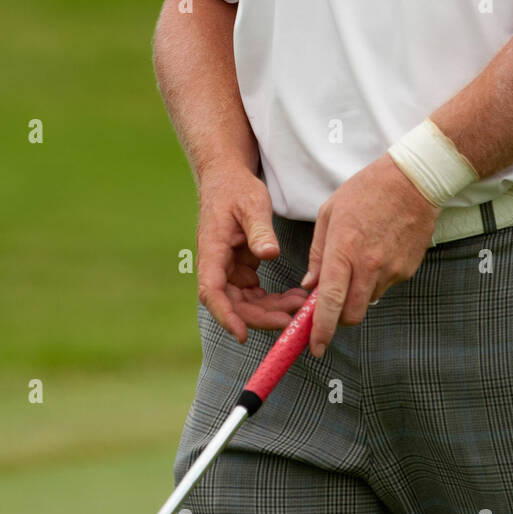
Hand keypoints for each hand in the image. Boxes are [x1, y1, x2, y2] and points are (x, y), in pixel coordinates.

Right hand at [196, 166, 308, 342]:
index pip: (212, 291)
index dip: (225, 315)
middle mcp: (216, 265)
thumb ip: (259, 230)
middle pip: (232, 303)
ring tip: (300, 306)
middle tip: (291, 319)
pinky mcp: (239, 270)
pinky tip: (294, 298)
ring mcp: (228, 270)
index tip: (242, 334)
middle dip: (260, 316)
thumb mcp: (252, 204)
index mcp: (212, 250)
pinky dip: (272, 300)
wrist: (227, 179)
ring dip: (270, 310)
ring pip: (245, 302)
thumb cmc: (236, 189)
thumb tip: (270, 253)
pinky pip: (254, 294)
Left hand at [301, 155, 438, 357]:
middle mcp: (369, 266)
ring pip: (368, 300)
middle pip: (352, 315)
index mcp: (344, 249)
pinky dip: (376, 279)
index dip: (321, 330)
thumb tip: (311, 285)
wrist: (414, 180)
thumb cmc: (367, 190)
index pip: (330, 302)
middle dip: (339, 318)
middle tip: (332, 303)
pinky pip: (386, 286)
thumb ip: (318, 253)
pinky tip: (378, 251)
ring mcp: (391, 270)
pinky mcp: (407, 270)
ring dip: (358, 293)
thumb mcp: (330, 212)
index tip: (315, 347)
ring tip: (360, 258)